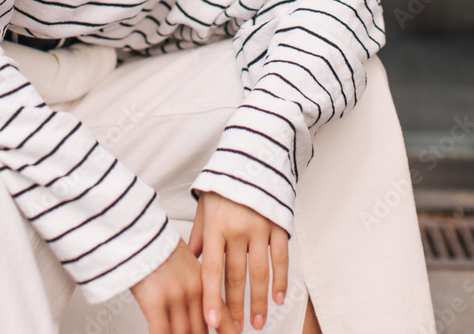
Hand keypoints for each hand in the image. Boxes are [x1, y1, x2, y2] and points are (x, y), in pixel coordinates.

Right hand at [130, 239, 237, 333]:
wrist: (141, 230)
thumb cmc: (158, 245)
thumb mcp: (186, 261)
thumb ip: (195, 282)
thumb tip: (199, 302)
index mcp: (202, 280)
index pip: (220, 313)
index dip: (226, 329)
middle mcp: (192, 289)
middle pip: (201, 329)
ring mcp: (174, 295)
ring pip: (183, 333)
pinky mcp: (154, 299)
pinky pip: (161, 330)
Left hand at [187, 192, 288, 332]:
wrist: (253, 156)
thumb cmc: (224, 186)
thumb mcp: (205, 207)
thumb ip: (199, 237)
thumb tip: (193, 265)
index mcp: (216, 226)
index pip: (212, 270)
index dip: (211, 298)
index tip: (210, 322)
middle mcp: (237, 229)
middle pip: (236, 276)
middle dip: (235, 307)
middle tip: (234, 329)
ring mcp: (260, 227)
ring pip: (260, 273)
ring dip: (258, 301)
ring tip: (257, 322)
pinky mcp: (278, 224)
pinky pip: (280, 258)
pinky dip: (280, 281)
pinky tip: (278, 299)